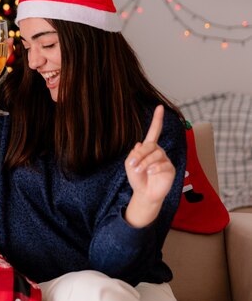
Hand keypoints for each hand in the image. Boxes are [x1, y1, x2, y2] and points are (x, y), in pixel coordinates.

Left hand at [124, 105, 175, 226]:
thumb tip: (139, 144)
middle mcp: (158, 151)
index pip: (154, 131)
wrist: (144, 193)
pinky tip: (150, 173)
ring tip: (140, 170)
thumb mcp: (130, 165)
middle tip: (133, 165)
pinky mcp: (170, 168)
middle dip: (140, 155)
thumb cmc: (137, 178)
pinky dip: (154, 169)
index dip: (157, 119)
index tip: (160, 107)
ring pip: (156, 155)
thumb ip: (134, 154)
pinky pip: (162, 165)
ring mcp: (165, 159)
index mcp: (148, 147)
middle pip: (150, 145)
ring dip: (145, 163)